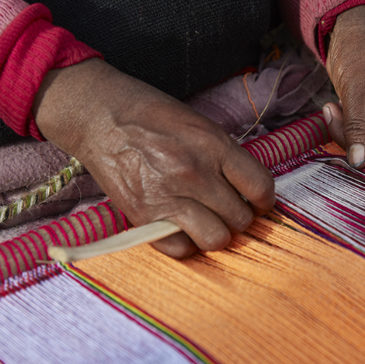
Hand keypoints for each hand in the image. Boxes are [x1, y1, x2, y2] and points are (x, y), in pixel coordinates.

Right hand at [33, 58, 274, 257]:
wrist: (98, 114)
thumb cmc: (152, 115)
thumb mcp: (200, 124)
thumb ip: (226, 157)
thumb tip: (248, 190)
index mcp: (214, 146)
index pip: (260, 187)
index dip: (265, 200)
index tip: (259, 203)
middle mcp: (195, 173)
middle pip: (241, 219)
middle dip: (239, 217)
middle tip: (228, 210)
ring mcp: (169, 196)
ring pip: (216, 239)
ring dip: (217, 234)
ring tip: (208, 222)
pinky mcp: (143, 215)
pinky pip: (180, 250)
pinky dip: (185, 244)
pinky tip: (183, 228)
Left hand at [323, 5, 364, 176]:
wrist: (350, 33)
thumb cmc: (361, 52)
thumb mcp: (357, 92)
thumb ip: (359, 130)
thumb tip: (360, 163)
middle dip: (360, 143)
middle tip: (334, 120)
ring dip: (348, 134)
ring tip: (332, 108)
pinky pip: (364, 136)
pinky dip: (346, 128)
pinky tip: (334, 108)